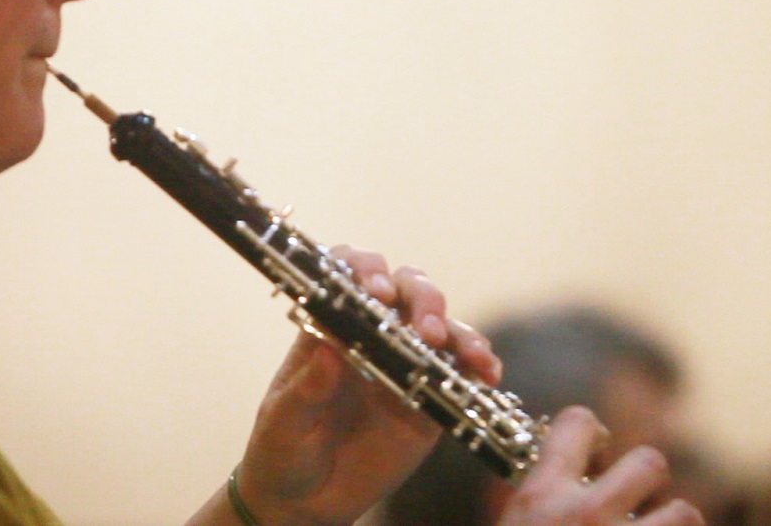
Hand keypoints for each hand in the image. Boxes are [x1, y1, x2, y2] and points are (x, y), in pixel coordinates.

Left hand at [233, 245, 501, 525]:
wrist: (306, 501)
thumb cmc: (283, 450)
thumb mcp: (283, 423)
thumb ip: (305, 390)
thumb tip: (329, 349)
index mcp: (331, 328)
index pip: (349, 273)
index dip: (365, 269)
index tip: (376, 292)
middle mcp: (372, 336)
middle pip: (406, 288)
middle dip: (422, 298)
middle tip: (426, 331)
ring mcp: (405, 363)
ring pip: (441, 325)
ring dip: (458, 331)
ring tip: (469, 355)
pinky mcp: (430, 398)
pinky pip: (461, 372)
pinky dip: (479, 366)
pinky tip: (487, 374)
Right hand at [497, 407, 704, 525]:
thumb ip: (537, 503)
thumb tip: (565, 480)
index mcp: (542, 498)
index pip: (578, 423)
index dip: (592, 431)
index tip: (597, 450)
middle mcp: (588, 514)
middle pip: (648, 461)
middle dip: (646, 481)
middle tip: (636, 504)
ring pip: (684, 511)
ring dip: (674, 524)